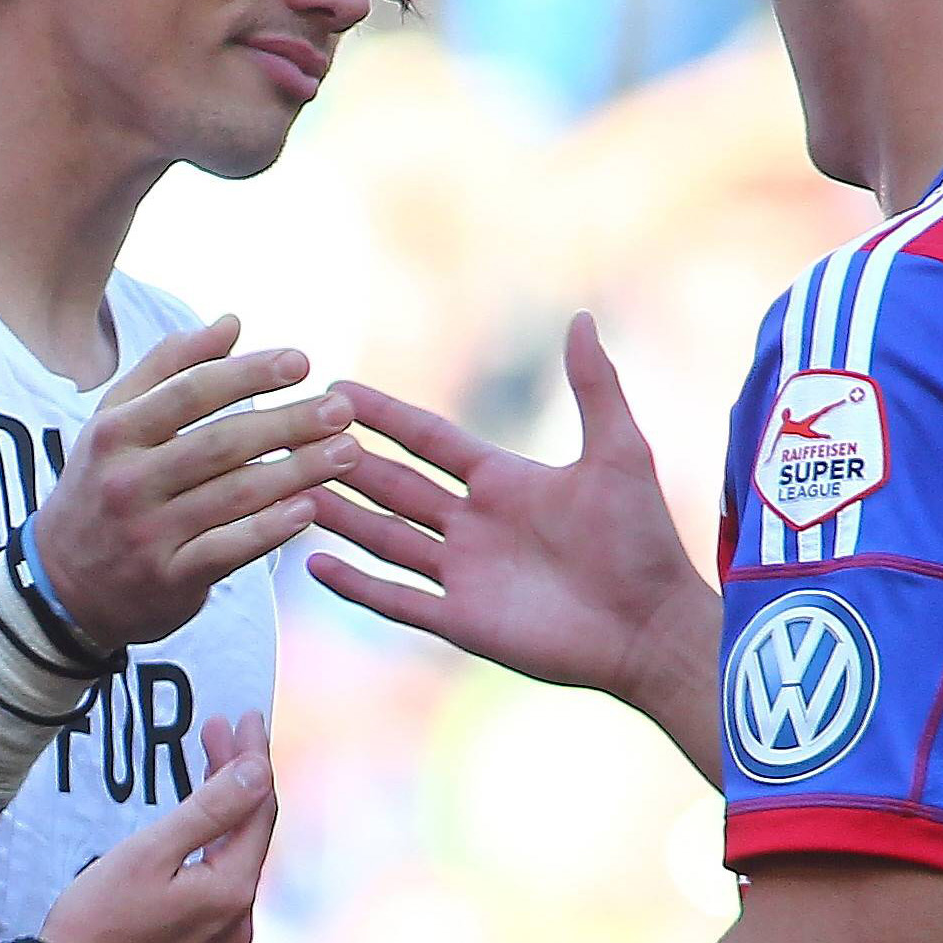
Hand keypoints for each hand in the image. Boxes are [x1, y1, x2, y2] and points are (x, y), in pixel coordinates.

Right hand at [27, 319, 350, 648]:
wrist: (61, 587)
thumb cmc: (101, 488)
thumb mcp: (115, 421)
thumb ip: (169, 368)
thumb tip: (232, 322)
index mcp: (115, 432)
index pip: (191, 392)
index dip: (250, 374)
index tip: (302, 362)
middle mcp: (128, 481)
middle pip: (221, 443)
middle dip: (288, 423)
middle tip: (341, 410)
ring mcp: (147, 533)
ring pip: (233, 495)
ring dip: (297, 472)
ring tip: (346, 453)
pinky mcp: (168, 579)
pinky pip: (229, 550)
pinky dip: (271, 529)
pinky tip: (310, 509)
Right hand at [41, 715, 275, 942]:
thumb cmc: (96, 925)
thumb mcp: (149, 853)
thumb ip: (208, 810)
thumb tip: (258, 771)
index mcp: (231, 892)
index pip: (258, 808)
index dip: (253, 759)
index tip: (243, 718)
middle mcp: (238, 919)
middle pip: (250, 832)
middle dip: (237, 778)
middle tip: (217, 729)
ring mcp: (221, 939)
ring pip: (234, 857)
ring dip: (224, 810)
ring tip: (206, 763)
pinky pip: (218, 883)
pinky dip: (212, 845)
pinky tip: (195, 828)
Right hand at [311, 316, 704, 703]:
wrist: (651, 625)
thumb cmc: (643, 539)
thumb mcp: (619, 452)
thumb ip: (594, 387)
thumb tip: (583, 317)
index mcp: (503, 482)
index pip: (429, 439)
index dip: (386, 414)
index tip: (338, 388)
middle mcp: (474, 524)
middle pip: (395, 485)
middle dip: (347, 460)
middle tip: (296, 432)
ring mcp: (463, 574)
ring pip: (384, 538)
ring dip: (340, 516)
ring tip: (291, 490)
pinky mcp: (461, 621)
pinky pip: (396, 600)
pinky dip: (355, 584)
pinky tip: (313, 563)